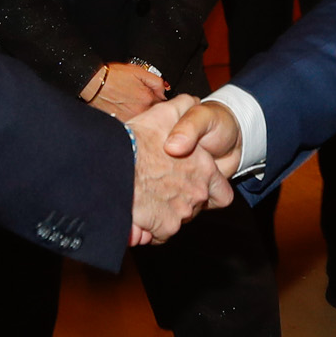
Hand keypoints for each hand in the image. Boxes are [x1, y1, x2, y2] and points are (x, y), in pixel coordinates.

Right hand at [86, 59, 167, 120]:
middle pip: (154, 114)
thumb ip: (156, 82)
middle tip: (139, 99)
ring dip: (140, 114)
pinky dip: (130, 118)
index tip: (154, 97)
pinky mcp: (121, 123)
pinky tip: (123, 109)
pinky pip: (132, 123)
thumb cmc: (113, 76)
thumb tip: (164, 91)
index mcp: (148, 99)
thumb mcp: (138, 71)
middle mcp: (141, 112)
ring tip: (129, 103)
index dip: (159, 100)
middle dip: (150, 108)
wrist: (93, 84)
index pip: (164, 105)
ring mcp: (131, 119)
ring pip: (143, 119)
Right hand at [127, 95, 231, 243]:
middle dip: (181, 203)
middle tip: (160, 191)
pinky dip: (151, 228)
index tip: (196, 188)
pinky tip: (139, 215)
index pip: (221, 194)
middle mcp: (198, 193)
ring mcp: (182, 212)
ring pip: (177, 220)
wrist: (114, 165)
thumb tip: (194, 103)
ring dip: (164, 214)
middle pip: (196, 208)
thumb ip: (184, 107)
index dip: (211, 192)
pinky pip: (160, 233)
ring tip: (144, 200)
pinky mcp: (165, 227)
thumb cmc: (139, 138)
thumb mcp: (165, 114)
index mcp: (204, 169)